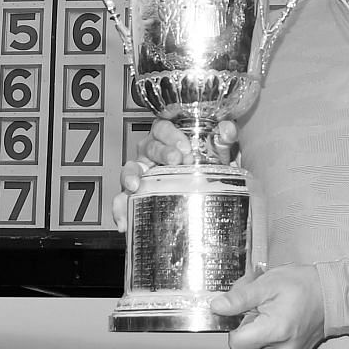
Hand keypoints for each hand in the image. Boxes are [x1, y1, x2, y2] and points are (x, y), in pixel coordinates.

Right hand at [109, 118, 240, 229]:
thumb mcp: (217, 148)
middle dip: (161, 153)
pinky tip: (123, 221)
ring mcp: (142, 172)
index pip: (163, 128)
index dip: (172, 136)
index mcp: (167, 136)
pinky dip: (120, 208)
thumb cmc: (204, 161)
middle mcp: (151, 151)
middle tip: (175, 161)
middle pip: (149, 146)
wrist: (204, 183)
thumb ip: (223, 137)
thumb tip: (227, 129)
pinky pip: (123, 198)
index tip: (185, 146)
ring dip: (131, 176)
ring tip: (134, 186)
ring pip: (130, 169)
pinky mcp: (137, 193)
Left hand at [210, 264, 325, 348]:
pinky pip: (271, 348)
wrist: (332, 294)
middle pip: (247, 342)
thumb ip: (240, 298)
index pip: (235, 342)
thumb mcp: (267, 283)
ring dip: (261, 327)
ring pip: (258, 344)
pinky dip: (272, 334)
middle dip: (249, 322)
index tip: (242, 310)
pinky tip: (283, 319)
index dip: (233, 325)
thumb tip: (216, 307)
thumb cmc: (301, 284)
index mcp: (274, 331)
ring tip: (275, 308)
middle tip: (263, 302)